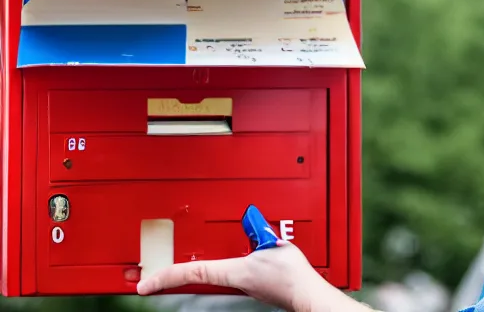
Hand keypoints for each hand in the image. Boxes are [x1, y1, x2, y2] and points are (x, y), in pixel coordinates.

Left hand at [136, 239, 356, 311]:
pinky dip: (216, 266)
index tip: (145, 284)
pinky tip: (224, 259)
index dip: (164, 277)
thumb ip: (259, 232)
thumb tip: (251, 221)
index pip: (191, 273)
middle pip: (195, 275)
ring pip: (210, 275)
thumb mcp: (274, 246)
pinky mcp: (252, 283)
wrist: (306, 295)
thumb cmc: (292, 278)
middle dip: (173, 274)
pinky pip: (227, 272)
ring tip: (175, 267)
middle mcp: (233, 280)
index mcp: (233, 271)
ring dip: (194, 269)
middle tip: (150, 275)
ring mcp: (242, 284)